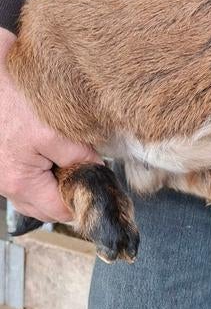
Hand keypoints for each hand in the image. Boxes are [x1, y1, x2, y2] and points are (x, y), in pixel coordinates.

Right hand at [0, 27, 99, 222]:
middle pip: (45, 207)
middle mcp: (5, 184)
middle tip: (91, 176)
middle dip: (68, 195)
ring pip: (34, 193)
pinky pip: (25, 177)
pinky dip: (41, 171)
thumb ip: (79, 157)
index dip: (83, 202)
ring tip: (71, 161)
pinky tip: (54, 151)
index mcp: (21, 182)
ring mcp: (0, 173)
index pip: (60, 211)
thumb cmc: (14, 98)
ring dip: (54, 183)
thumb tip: (96, 173)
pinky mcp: (1, 159)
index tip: (102, 191)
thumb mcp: (56, 131)